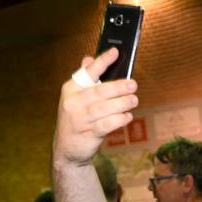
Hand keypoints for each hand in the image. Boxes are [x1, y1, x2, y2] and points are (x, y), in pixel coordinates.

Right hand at [53, 48, 138, 166]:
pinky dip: (119, 119)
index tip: (115, 52)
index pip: (87, 72)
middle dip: (118, 87)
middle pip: (99, 91)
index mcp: (70, 89)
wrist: (67, 149)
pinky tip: (127, 116)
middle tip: (133, 84)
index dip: (102, 61)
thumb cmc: (77, 119)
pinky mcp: (88, 133)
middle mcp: (73, 103)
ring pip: (104, 108)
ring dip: (122, 103)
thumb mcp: (76, 98)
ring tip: (134, 100)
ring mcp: (80, 119)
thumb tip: (89, 58)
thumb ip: (84, 79)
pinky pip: (107, 124)